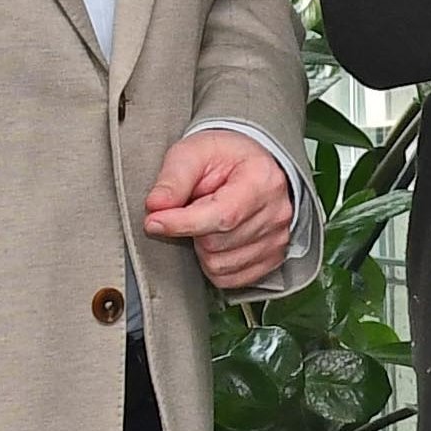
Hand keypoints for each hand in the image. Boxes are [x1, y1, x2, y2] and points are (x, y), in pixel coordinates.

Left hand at [146, 127, 304, 289]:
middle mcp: (275, 212)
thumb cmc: (226, 157)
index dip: (182, 224)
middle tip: (195, 207)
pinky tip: (218, 240)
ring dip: (202, 248)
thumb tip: (155, 206)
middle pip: (215, 243)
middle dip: (192, 230)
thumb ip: (173, 179)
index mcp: (261, 180)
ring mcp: (277, 238)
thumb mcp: (193, 152)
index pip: (222, 216)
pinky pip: (230, 278)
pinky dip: (214, 264)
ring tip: (208, 222)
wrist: (251, 165)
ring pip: (219, 265)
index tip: (154, 221)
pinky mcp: (272, 258)